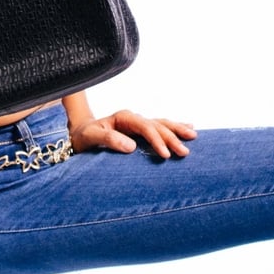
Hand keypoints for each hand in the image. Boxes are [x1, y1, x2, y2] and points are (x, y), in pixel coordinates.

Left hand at [70, 109, 196, 157]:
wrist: (80, 135)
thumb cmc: (84, 137)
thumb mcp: (91, 137)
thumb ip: (109, 139)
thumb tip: (131, 146)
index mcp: (124, 118)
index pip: (145, 127)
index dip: (156, 140)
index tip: (165, 155)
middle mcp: (134, 119)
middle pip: (157, 125)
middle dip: (172, 138)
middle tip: (185, 152)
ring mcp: (138, 124)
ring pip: (162, 124)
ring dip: (178, 130)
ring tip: (193, 136)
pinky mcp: (140, 132)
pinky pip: (161, 128)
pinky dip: (175, 127)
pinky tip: (189, 127)